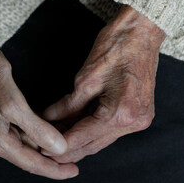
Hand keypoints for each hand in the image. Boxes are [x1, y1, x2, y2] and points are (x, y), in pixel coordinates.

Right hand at [0, 15, 78, 178]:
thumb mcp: (14, 103)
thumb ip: (37, 129)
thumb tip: (58, 149)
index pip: (29, 163)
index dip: (54, 169)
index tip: (73, 171)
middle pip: (25, 156)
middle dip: (50, 157)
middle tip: (74, 158)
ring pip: (21, 145)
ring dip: (41, 145)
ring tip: (64, 143)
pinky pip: (13, 135)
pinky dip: (30, 134)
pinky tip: (46, 131)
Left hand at [43, 6, 165, 162]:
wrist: (142, 32)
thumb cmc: (115, 48)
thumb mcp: (86, 79)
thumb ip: (68, 105)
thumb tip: (49, 118)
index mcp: (120, 115)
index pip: (82, 138)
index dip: (59, 145)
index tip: (42, 149)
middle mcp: (133, 123)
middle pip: (93, 145)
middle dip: (68, 149)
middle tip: (45, 150)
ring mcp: (139, 120)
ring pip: (101, 140)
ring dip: (79, 141)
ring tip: (55, 139)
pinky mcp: (138, 114)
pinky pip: (110, 130)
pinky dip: (91, 131)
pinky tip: (74, 129)